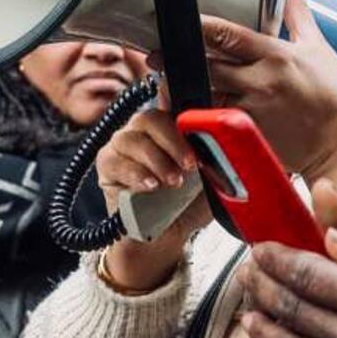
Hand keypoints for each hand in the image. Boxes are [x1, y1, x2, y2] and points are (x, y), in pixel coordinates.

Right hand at [96, 91, 209, 289]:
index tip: (197, 125)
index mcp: (169, 126)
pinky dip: (136, 173)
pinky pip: (115, 161)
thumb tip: (230, 139)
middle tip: (191, 165)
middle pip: (150, 118)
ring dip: (157, 160)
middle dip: (173, 140)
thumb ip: (217, 156)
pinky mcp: (106, 166)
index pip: (171, 102)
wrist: (167, 235)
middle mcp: (142, 131)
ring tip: (173, 182)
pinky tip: (151, 186)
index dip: (181, 108)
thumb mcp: (212, 178)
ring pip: (132, 138)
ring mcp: (121, 146)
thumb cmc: (189, 203)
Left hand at [197, 0, 336, 181]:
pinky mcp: (245, 134)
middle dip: (182, 58)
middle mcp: (259, 81)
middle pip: (207, 64)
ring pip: (205, 93)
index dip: (200, 25)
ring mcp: (249, 109)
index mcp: (276, 56)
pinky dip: (200, 113)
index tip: (184, 20)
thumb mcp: (319, 49)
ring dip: (189, 86)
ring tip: (179, 82)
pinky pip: (213, 120)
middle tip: (164, 54)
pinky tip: (193, 108)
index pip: (228, 35)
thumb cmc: (334, 98)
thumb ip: (298, 16)